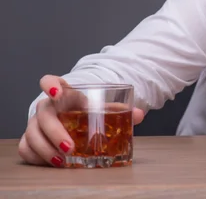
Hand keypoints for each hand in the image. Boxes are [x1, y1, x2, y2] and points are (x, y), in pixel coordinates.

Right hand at [18, 75, 144, 166]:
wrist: (74, 118)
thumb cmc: (86, 111)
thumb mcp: (102, 108)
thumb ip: (119, 109)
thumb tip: (139, 114)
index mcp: (64, 93)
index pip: (49, 81)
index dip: (49, 85)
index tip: (57, 93)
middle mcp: (47, 106)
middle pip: (43, 115)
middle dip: (55, 132)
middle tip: (70, 147)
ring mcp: (36, 122)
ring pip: (32, 133)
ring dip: (45, 148)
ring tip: (62, 160)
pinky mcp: (31, 138)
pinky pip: (26, 147)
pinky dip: (36, 156)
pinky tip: (51, 163)